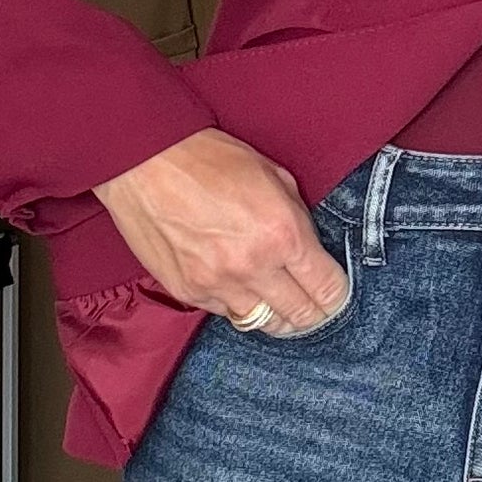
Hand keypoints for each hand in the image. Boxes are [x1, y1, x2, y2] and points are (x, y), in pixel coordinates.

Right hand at [92, 128, 349, 335]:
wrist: (145, 161)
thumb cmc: (209, 159)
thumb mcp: (274, 176)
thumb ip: (298, 218)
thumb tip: (311, 249)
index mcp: (283, 234)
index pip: (327, 288)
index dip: (337, 295)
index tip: (335, 294)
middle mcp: (253, 267)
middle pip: (300, 317)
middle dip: (313, 314)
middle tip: (315, 308)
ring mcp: (217, 284)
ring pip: (263, 323)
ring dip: (277, 316)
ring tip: (281, 305)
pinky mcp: (188, 291)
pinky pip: (226, 314)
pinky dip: (238, 306)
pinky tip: (241, 290)